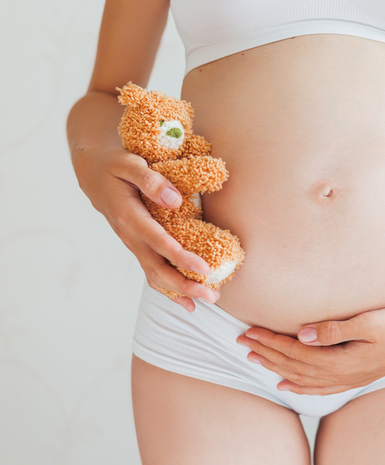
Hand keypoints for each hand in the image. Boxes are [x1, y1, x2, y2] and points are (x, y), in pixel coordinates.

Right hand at [72, 145, 219, 310]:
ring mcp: (132, 244)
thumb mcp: (129, 163)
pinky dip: (168, 289)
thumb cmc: (114, 164)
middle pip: (156, 268)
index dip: (181, 257)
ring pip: (154, 275)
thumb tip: (175, 200)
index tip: (204, 269)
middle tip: (213, 295)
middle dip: (185, 285)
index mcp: (128, 216)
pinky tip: (186, 301)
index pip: (158, 242)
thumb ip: (151, 180)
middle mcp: (129, 235)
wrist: (92, 172)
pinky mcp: (136, 246)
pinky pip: (151, 272)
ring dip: (180, 291)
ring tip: (206, 299)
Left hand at [236, 305, 384, 394]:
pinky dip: (299, 387)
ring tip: (255, 361)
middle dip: (266, 354)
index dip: (270, 342)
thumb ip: (334, 329)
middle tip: (242, 343)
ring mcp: (348, 378)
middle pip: (293, 366)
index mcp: (341, 359)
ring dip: (276, 369)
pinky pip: (319, 387)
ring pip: (302, 378)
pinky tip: (286, 386)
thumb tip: (302, 333)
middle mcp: (341, 373)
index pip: (296, 351)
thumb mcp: (369, 322)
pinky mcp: (355, 377)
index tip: (250, 331)